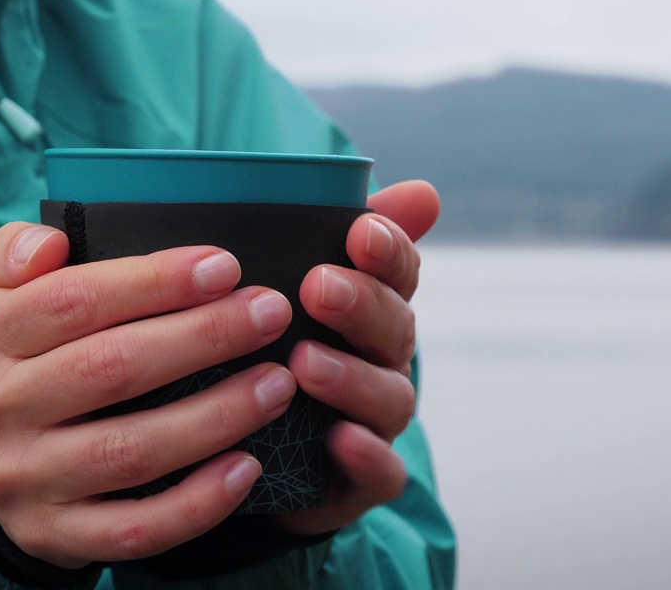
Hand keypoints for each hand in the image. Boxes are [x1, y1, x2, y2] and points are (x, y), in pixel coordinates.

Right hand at [0, 224, 298, 566]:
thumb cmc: (11, 355)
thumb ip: (14, 252)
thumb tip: (50, 242)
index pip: (73, 301)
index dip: (154, 282)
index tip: (225, 267)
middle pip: (111, 369)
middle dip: (203, 338)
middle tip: (271, 313)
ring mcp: (23, 481)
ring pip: (131, 451)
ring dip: (216, 416)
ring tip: (278, 383)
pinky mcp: (52, 536)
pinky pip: (136, 528)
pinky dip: (197, 502)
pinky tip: (248, 466)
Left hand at [279, 180, 440, 535]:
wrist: (254, 452)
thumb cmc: (272, 348)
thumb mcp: (281, 283)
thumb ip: (320, 231)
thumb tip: (415, 189)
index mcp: (370, 308)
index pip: (397, 270)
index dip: (388, 249)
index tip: (360, 229)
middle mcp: (383, 361)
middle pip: (394, 327)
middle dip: (361, 305)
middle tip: (318, 286)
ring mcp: (376, 421)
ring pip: (389, 397)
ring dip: (351, 379)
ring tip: (305, 365)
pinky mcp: (360, 480)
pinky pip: (380, 472)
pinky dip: (365, 456)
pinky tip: (339, 440)